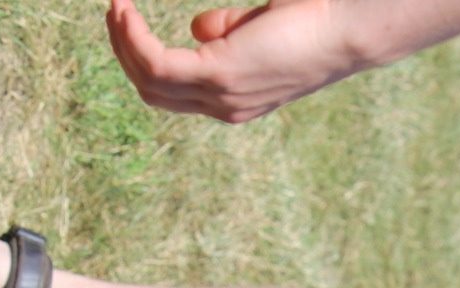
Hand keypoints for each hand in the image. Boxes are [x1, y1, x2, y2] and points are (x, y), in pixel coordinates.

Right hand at [105, 0, 349, 123]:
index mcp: (236, 97)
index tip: (128, 18)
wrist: (345, 28)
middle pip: (154, 91)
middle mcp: (227, 106)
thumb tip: (196, 28)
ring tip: (115, 8)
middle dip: (125, 50)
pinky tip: (126, 12)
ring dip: (124, 42)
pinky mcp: (221, 76)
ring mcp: (224, 96)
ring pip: (150, 80)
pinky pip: (158, 64)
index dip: (144, 56)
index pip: (173, 90)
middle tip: (114, 10)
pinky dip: (135, 38)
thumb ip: (229, 30)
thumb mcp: (260, 27)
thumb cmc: (313, 19)